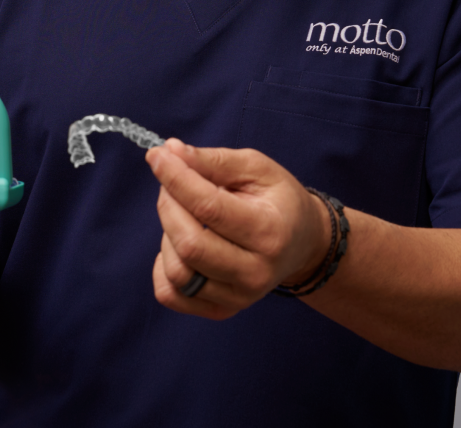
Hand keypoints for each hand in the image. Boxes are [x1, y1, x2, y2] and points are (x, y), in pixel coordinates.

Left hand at [145, 139, 329, 319]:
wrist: (303, 244)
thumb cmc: (277, 200)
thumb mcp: (256, 168)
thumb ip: (213, 160)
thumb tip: (170, 151)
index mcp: (269, 232)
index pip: (208, 207)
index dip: (176, 178)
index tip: (157, 156)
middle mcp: (255, 272)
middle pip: (189, 243)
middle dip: (168, 204)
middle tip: (171, 183)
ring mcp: (239, 296)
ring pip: (177, 271)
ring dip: (167, 234)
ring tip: (182, 215)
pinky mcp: (222, 309)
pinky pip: (171, 295)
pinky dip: (162, 268)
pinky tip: (176, 245)